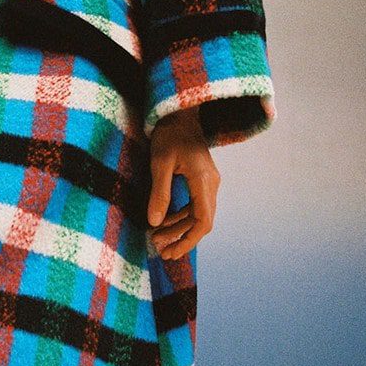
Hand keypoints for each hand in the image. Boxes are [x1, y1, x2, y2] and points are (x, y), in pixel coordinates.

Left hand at [147, 107, 218, 258]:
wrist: (180, 113)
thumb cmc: (169, 134)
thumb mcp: (160, 163)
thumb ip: (159, 193)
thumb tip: (154, 222)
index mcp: (203, 181)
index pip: (203, 220)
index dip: (188, 240)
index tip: (172, 252)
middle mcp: (211, 184)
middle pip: (201, 221)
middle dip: (181, 238)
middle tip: (159, 250)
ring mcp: (208, 182)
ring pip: (198, 215)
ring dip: (179, 229)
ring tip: (158, 240)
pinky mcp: (202, 180)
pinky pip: (195, 205)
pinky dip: (180, 217)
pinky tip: (164, 223)